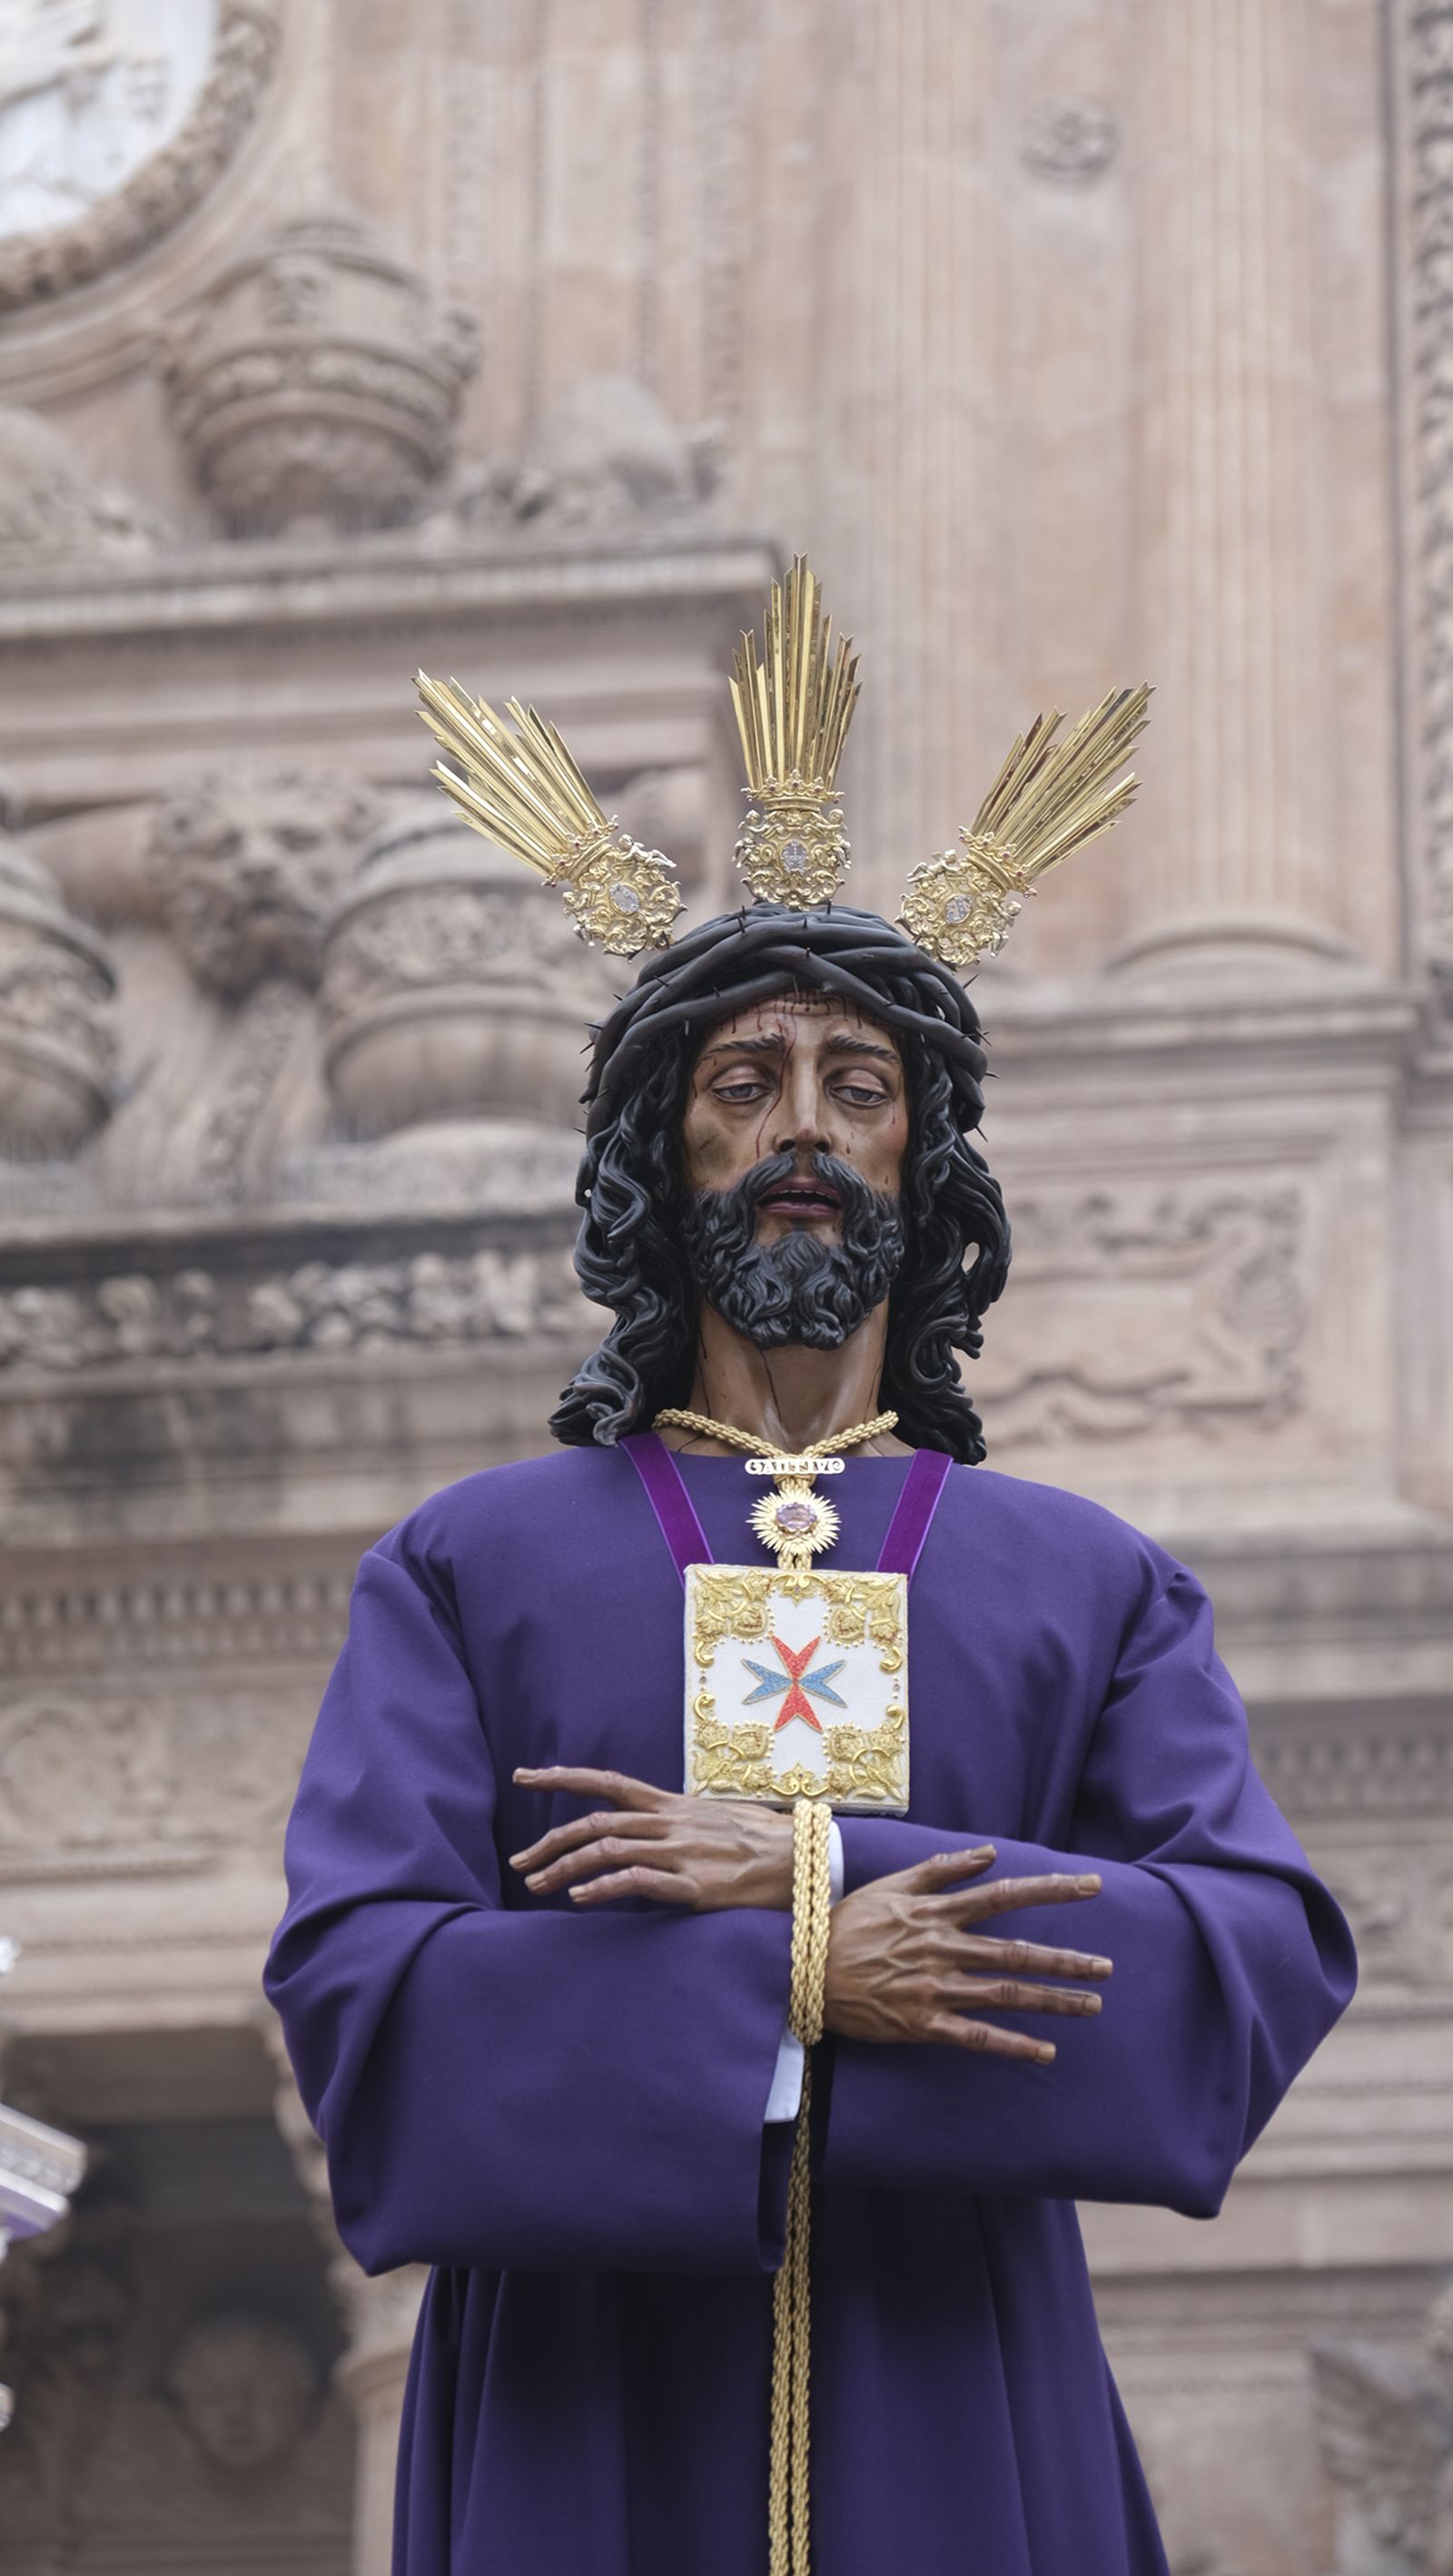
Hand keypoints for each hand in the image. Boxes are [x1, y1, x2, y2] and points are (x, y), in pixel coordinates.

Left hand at [509, 1766, 792, 1911]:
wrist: (805, 1858)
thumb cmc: (759, 1840)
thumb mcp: (710, 1819)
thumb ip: (673, 1822)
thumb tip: (643, 1830)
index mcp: (671, 1804)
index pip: (607, 1782)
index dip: (562, 1777)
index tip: (524, 1776)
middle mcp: (670, 1822)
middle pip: (595, 1823)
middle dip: (550, 1841)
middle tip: (518, 1862)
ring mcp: (681, 1852)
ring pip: (608, 1850)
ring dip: (564, 1867)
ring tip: (537, 1885)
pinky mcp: (695, 1885)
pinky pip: (639, 1881)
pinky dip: (604, 1887)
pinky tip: (580, 1899)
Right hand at [824, 1846, 1111, 2065]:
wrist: (804, 1968)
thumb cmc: (848, 1923)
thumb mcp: (893, 1885)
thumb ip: (942, 1868)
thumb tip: (988, 1853)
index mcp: (938, 1912)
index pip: (1006, 1895)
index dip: (1051, 1890)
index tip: (1091, 1886)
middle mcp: (944, 1948)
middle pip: (1017, 1953)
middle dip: (1066, 1960)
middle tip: (1108, 1967)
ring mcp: (935, 1988)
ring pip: (1006, 1994)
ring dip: (1052, 2000)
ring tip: (1092, 2004)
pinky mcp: (923, 2023)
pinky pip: (976, 2036)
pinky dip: (1013, 2044)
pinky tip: (1046, 2052)